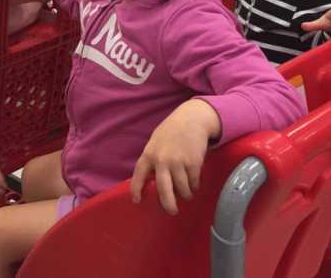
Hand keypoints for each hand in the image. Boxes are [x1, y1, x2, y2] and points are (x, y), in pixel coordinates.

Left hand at [130, 99, 220, 214]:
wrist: (192, 119)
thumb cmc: (172, 131)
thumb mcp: (156, 142)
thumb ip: (153, 159)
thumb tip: (152, 181)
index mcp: (149, 154)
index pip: (139, 175)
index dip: (136, 189)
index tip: (136, 201)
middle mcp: (162, 160)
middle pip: (163, 190)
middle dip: (168, 204)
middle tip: (172, 211)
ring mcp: (178, 162)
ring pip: (182, 189)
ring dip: (185, 195)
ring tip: (187, 194)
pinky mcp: (193, 163)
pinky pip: (193, 183)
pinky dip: (194, 186)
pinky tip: (194, 184)